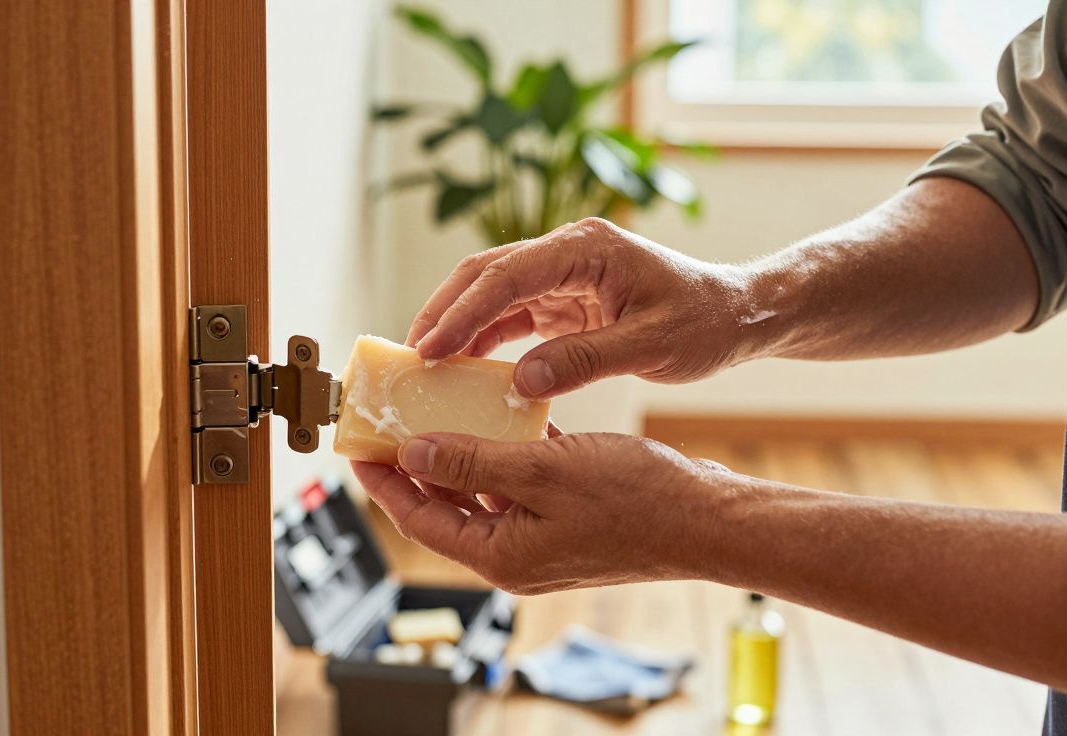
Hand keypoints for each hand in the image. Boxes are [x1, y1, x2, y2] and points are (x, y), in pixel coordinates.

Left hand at [350, 429, 733, 594]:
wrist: (707, 519)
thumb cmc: (637, 501)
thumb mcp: (542, 472)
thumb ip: (472, 464)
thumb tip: (412, 455)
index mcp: (500, 556)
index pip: (418, 519)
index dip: (383, 483)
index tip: (358, 449)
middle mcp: (514, 555)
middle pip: (443, 509)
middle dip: (415, 467)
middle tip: (391, 425)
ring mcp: (540, 541)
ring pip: (480, 496)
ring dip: (460, 456)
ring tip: (438, 412)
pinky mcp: (564, 523)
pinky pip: (518, 489)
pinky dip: (504, 457)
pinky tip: (502, 418)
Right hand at [406, 217, 758, 398]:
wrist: (739, 313)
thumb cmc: (706, 323)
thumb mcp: (653, 347)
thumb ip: (586, 361)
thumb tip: (521, 383)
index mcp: (588, 249)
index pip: (508, 274)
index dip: (464, 311)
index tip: (430, 347)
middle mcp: (568, 252)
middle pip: (487, 273)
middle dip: (444, 311)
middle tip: (411, 355)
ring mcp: (563, 273)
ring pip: (492, 292)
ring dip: (458, 324)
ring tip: (424, 363)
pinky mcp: (564, 298)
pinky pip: (512, 314)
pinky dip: (484, 337)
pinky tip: (462, 366)